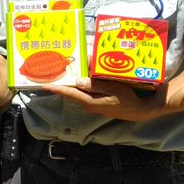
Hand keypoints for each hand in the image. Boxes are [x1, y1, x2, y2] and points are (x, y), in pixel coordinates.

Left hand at [42, 77, 164, 121]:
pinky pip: (84, 94)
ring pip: (77, 93)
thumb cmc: (127, 98)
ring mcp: (92, 105)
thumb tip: (78, 81)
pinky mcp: (96, 103)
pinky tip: (80, 78)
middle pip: (71, 93)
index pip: (70, 93)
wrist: (138, 110)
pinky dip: (80, 86)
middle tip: (51, 74)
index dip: (57, 88)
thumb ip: (95, 85)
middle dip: (61, 84)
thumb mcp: (113, 88)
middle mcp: (88, 105)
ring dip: (70, 84)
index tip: (44, 85)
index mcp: (90, 101)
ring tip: (62, 73)